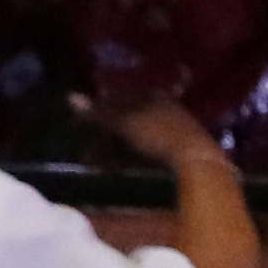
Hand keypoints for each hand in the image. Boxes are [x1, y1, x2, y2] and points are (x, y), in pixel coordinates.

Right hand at [93, 91, 226, 169]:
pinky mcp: (173, 156)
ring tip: (92, 165)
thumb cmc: (159, 134)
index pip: (119, 98)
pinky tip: (110, 170)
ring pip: (132, 140)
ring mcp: (169, 135)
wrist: (196, 163)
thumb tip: (70, 97)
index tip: (80, 122)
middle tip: (83, 150)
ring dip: (110, 151)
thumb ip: (99, 113)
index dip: (98, 109)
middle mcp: (162, 111)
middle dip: (102, 136)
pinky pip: (142, 155)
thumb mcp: (125, 122)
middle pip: (125, 121)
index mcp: (153, 96)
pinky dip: (124, 160)